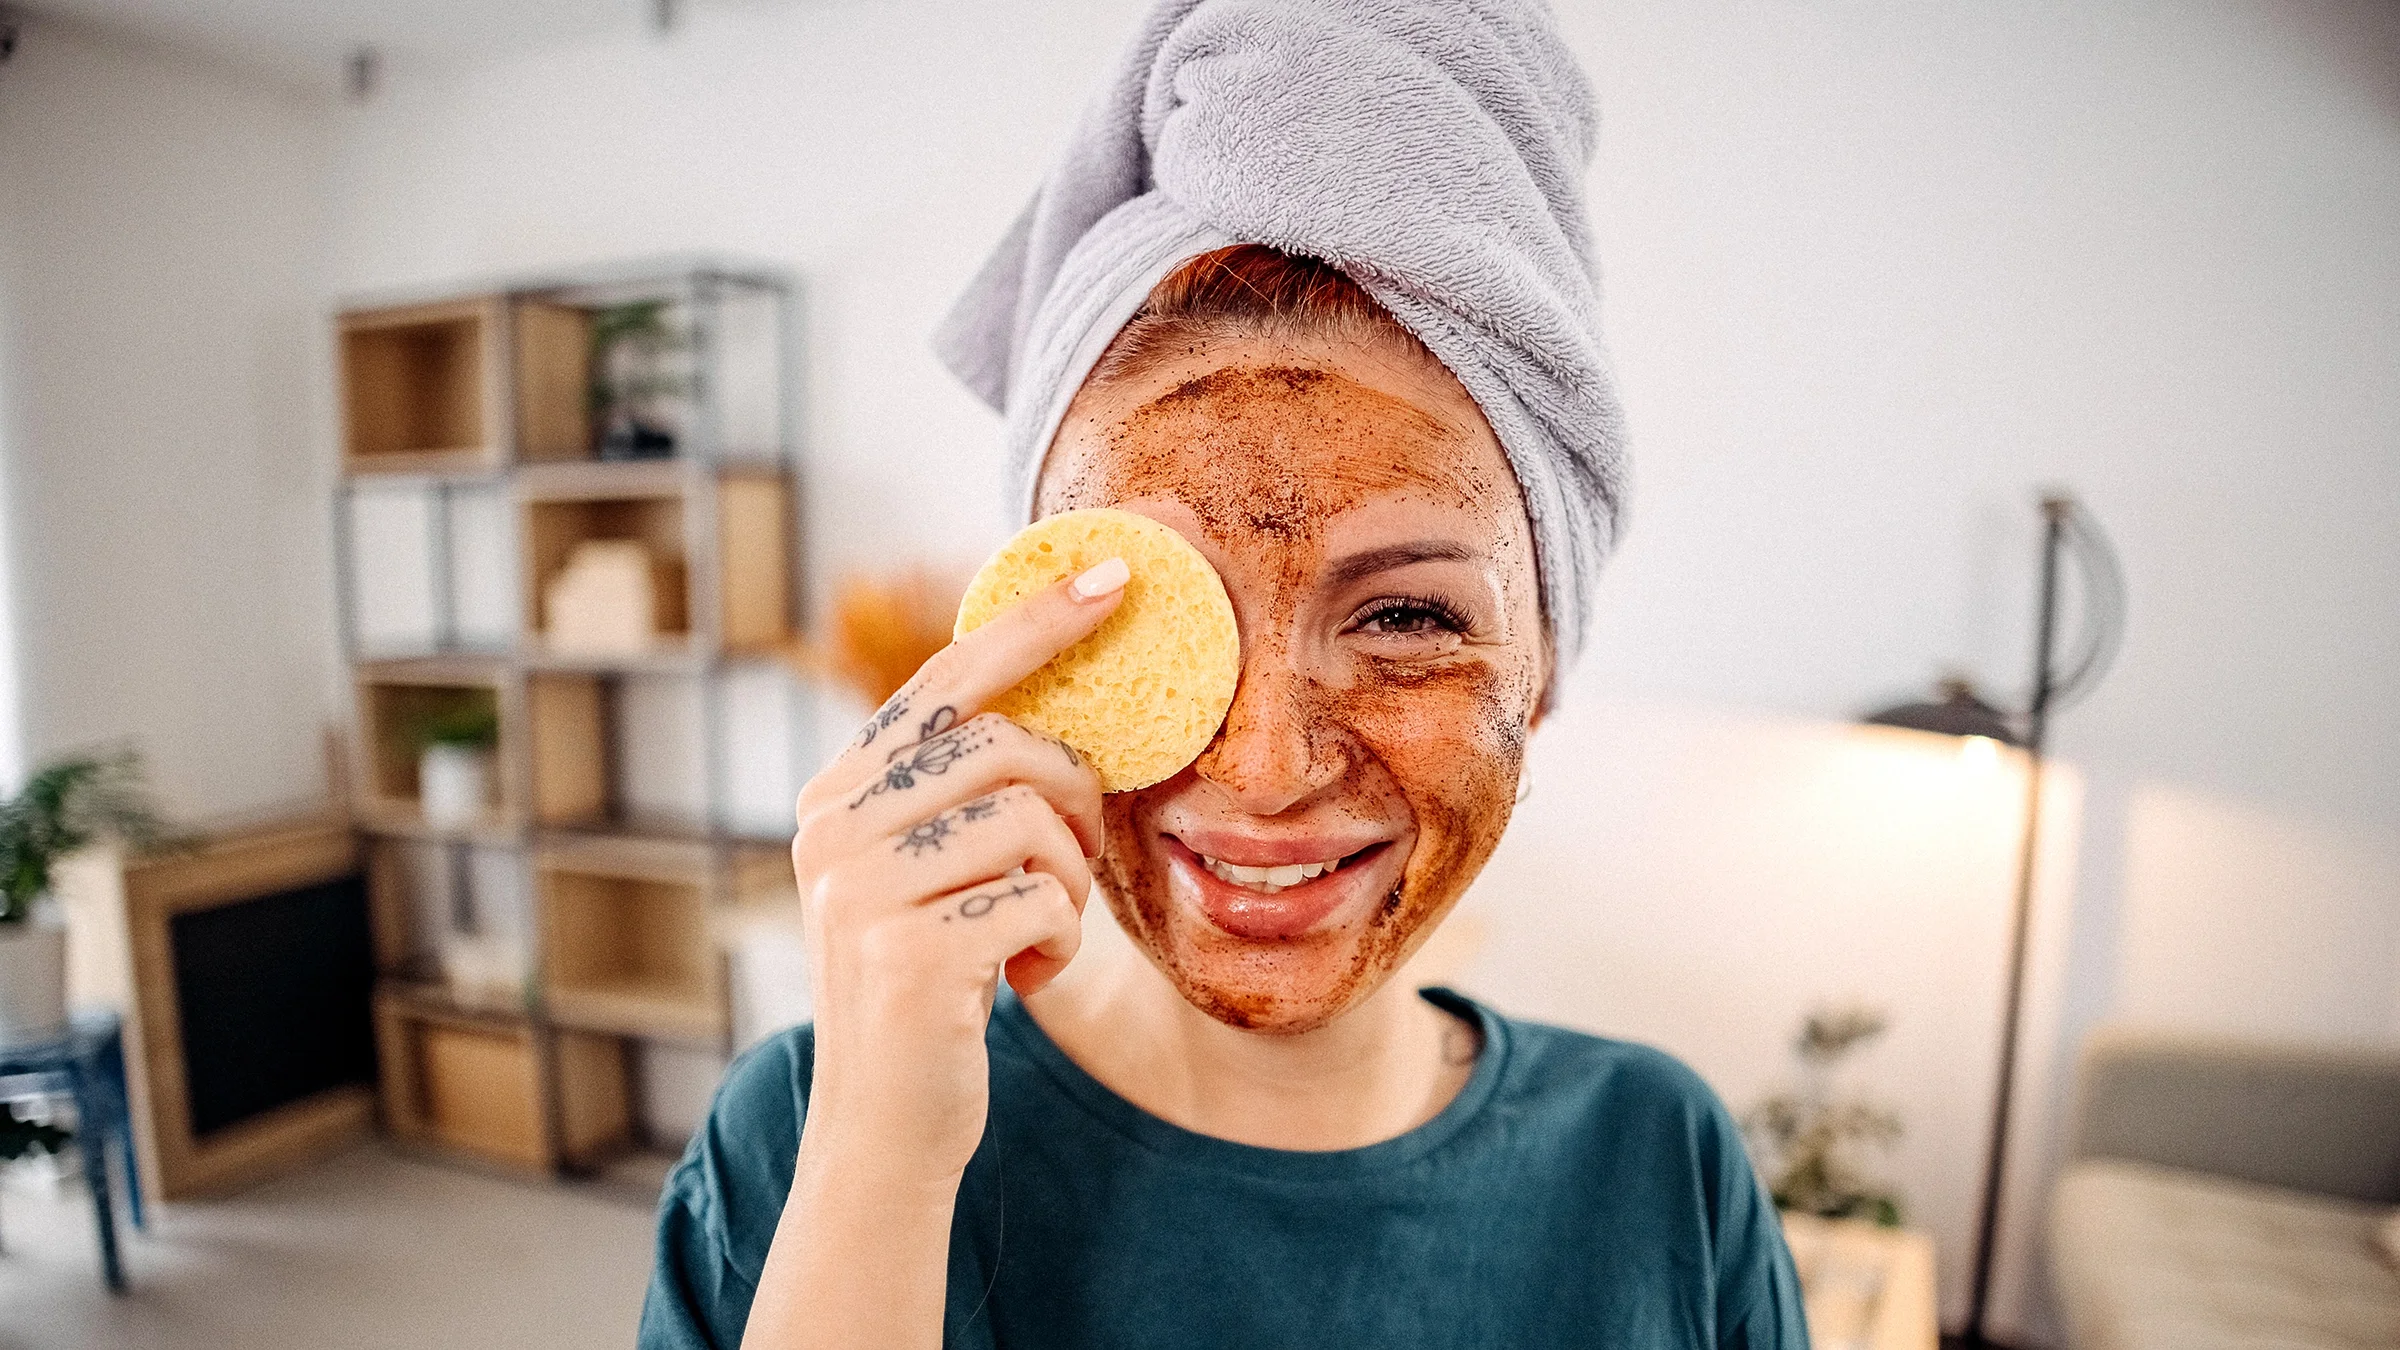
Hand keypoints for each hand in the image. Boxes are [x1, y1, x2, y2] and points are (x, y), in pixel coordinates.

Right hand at [791, 556, 1126, 1187]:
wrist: (885, 1128)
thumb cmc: (932, 986)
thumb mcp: (924, 873)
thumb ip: (956, 790)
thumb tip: (1059, 696)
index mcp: (836, 794)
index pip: (949, 680)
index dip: (1036, 624)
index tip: (1114, 578)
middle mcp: (832, 829)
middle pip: (1008, 746)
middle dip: (1070, 804)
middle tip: (1065, 868)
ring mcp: (861, 890)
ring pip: (1030, 821)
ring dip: (1063, 884)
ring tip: (1030, 933)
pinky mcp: (908, 953)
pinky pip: (1041, 901)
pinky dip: (1056, 943)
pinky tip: (1019, 981)